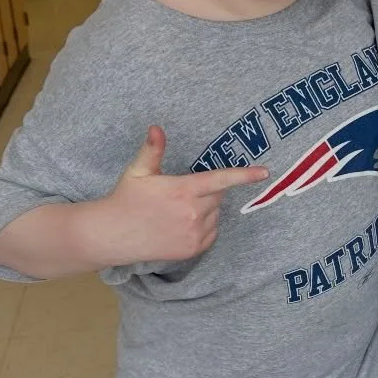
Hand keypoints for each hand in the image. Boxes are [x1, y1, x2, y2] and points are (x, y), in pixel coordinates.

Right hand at [87, 126, 267, 265]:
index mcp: (182, 190)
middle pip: (218, 195)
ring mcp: (194, 234)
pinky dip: (205, 225)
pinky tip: (182, 223)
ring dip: (207, 208)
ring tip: (178, 209)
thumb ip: (152, 150)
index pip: (220, 180)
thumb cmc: (125, 199)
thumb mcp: (137, 172)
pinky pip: (212, 232)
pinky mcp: (193, 249)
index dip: (244, 175)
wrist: (112, 236)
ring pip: (216, 214)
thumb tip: (157, 129)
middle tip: (184, 191)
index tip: (264, 172)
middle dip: (208, 190)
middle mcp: (192, 213)